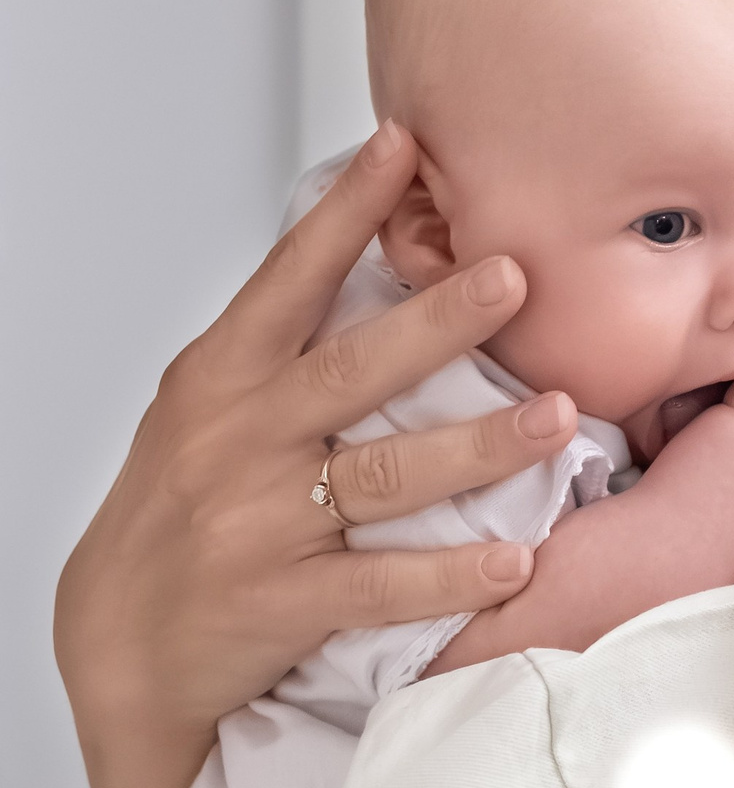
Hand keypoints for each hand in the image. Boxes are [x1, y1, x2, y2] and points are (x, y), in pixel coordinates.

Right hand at [55, 120, 577, 787]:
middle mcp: (242, 439)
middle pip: (354, 368)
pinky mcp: (284, 601)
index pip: (290, 277)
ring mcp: (264, 522)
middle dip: (439, 321)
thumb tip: (364, 255)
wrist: (121, 640)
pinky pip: (383, 585)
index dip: (345, 211)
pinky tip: (514, 559)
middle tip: (514, 276)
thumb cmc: (178, 511)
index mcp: (223, 378)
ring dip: (480, 446)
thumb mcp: (205, 409)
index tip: (402, 147)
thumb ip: (279, 346)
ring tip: (557, 417)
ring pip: (388, 475)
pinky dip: (452, 575)